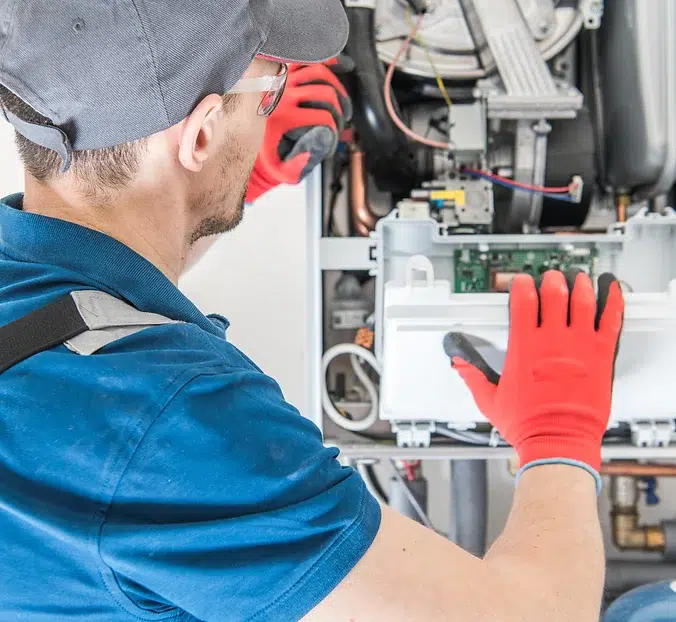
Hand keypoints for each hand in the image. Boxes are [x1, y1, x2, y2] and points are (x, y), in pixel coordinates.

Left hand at [246, 61, 351, 202]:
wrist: (246, 134)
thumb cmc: (266, 151)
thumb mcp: (279, 167)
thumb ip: (296, 168)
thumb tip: (312, 154)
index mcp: (284, 117)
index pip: (323, 117)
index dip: (335, 128)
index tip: (334, 135)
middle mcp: (283, 95)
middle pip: (325, 93)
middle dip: (339, 110)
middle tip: (340, 121)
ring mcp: (283, 80)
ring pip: (319, 72)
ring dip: (336, 87)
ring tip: (340, 102)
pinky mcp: (283, 72)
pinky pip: (306, 60)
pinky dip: (324, 61)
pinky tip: (336, 68)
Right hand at [445, 270, 623, 481]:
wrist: (559, 442)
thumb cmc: (528, 425)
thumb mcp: (489, 399)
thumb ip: (473, 376)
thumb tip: (459, 363)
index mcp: (524, 347)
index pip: (523, 301)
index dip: (522, 285)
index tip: (522, 282)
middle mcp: (552, 341)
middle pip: (554, 294)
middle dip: (551, 280)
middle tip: (551, 278)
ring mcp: (579, 346)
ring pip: (582, 301)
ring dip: (579, 285)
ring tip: (577, 278)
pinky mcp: (601, 356)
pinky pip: (611, 321)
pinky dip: (613, 302)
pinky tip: (612, 290)